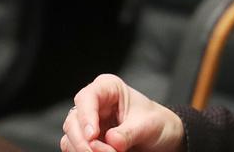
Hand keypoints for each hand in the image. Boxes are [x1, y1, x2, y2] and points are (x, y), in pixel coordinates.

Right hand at [60, 74, 184, 151]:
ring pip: (70, 138)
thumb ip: (129, 133)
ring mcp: (87, 124)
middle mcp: (93, 104)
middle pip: (73, 121)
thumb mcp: (148, 126)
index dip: (86, 116)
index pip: (87, 97)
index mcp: (108, 88)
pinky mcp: (85, 141)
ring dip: (85, 150)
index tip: (92, 135)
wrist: (163, 138)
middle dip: (85, 141)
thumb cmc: (157, 123)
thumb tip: (112, 141)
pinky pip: (74, 149)